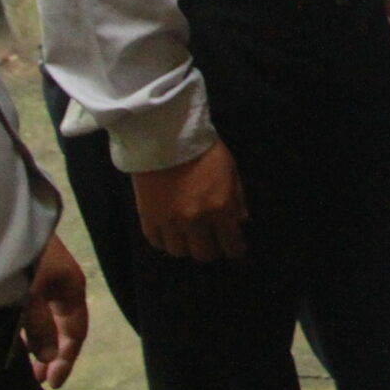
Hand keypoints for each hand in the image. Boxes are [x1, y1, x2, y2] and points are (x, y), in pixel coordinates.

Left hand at [18, 233, 88, 389]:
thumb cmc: (19, 257)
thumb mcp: (30, 296)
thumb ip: (39, 329)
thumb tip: (48, 358)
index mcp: (71, 287)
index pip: (76, 331)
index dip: (66, 359)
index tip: (51, 383)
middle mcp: (59, 282)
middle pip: (59, 325)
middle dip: (49, 353)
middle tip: (34, 379)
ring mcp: (41, 275)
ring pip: (41, 316)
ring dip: (32, 340)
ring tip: (18, 361)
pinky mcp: (22, 270)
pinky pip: (27, 306)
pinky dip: (20, 324)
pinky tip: (6, 333)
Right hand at [131, 140, 247, 261]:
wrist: (165, 136)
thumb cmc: (203, 150)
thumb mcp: (230, 170)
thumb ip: (237, 199)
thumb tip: (241, 221)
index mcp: (220, 208)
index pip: (231, 245)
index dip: (235, 249)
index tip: (234, 248)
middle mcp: (195, 220)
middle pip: (204, 254)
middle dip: (211, 249)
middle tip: (211, 241)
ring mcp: (170, 222)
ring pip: (180, 252)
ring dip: (187, 246)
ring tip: (189, 236)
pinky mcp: (148, 218)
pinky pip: (157, 242)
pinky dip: (165, 241)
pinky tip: (170, 232)